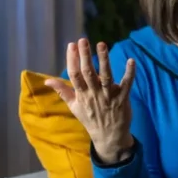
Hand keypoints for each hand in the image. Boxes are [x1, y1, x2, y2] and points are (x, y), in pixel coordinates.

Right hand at [45, 39, 135, 162]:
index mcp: (81, 95)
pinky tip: (131, 61)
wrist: (109, 137)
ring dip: (104, 60)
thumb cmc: (90, 119)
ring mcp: (109, 96)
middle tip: (83, 40)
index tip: (71, 45)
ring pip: (106, 75)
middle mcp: (94, 94)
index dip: (72, 60)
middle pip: (88, 72)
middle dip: (85, 55)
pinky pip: (127, 84)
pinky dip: (129, 73)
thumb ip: (62, 91)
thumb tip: (46, 80)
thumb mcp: (73, 107)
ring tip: (101, 44)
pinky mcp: (122, 98)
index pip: (74, 75)